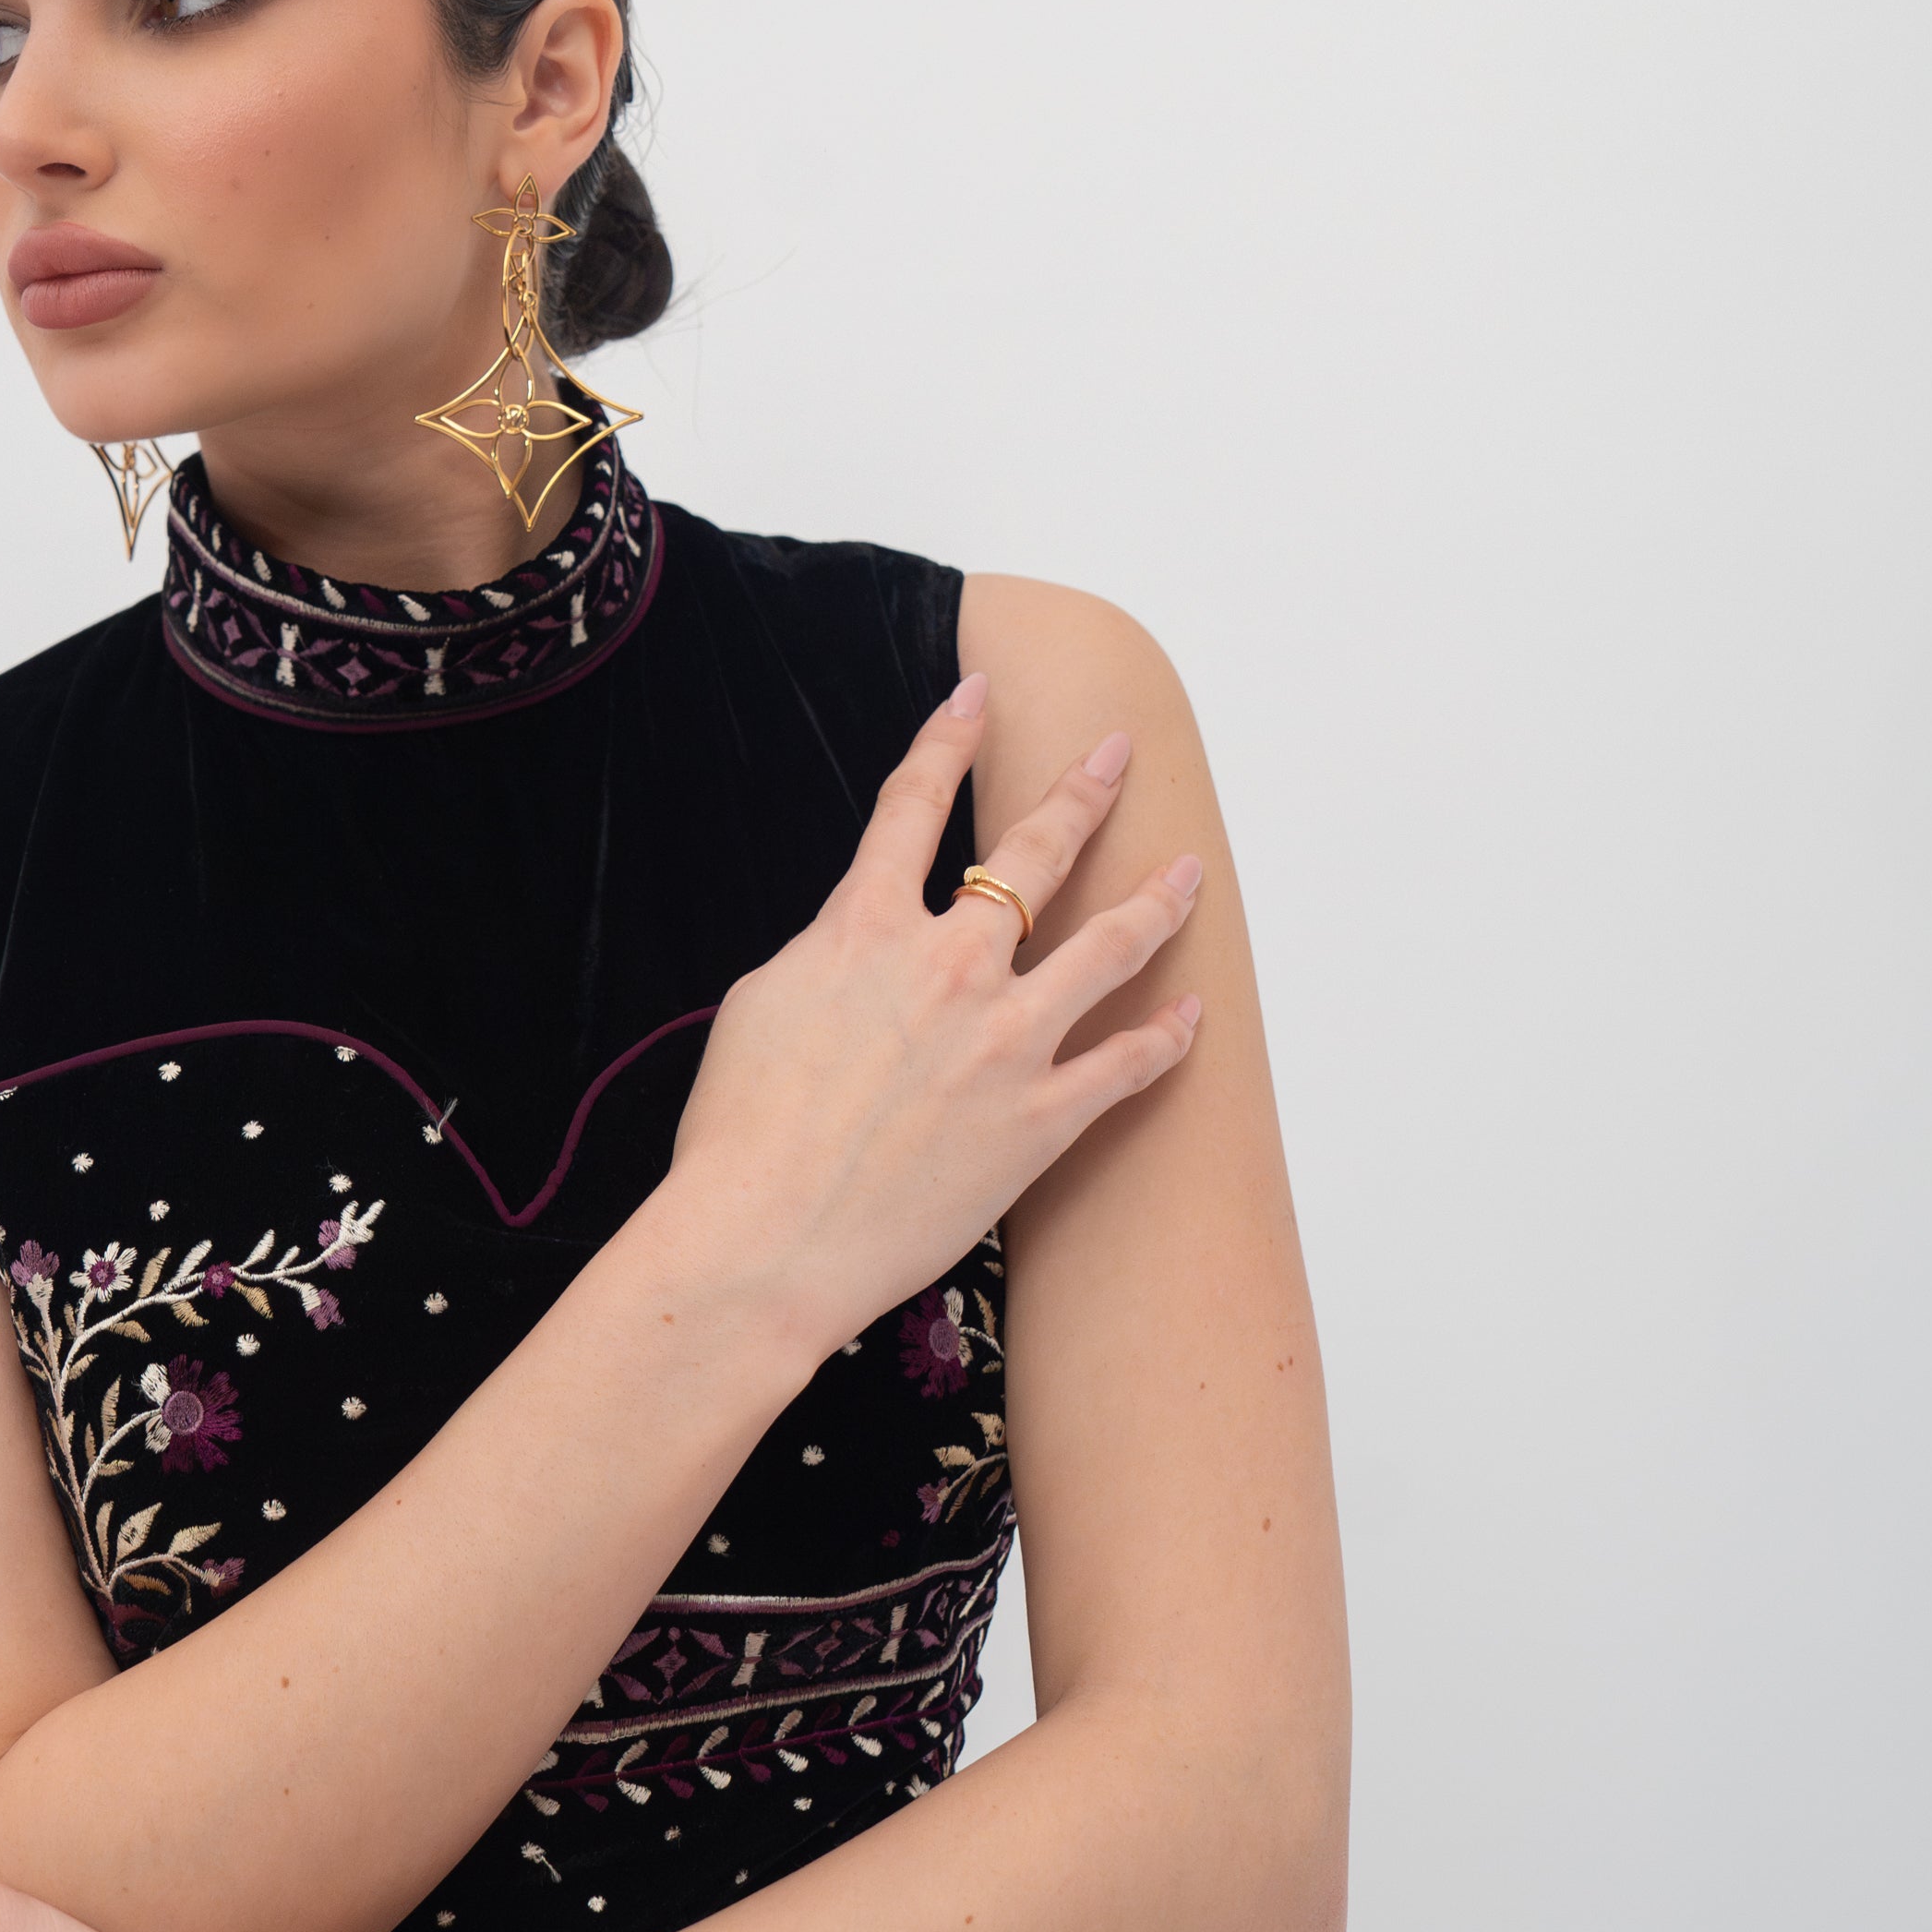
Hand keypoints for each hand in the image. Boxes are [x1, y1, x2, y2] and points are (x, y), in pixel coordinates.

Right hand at [664, 677, 1202, 1363]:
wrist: (765, 1238)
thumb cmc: (738, 1136)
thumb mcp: (759, 1007)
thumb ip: (827, 958)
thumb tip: (860, 948)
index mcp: (864, 930)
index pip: (914, 806)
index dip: (947, 739)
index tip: (979, 693)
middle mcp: (950, 966)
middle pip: (1034, 855)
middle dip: (1081, 792)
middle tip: (1116, 751)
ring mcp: (1008, 1041)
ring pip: (1108, 947)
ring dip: (1156, 901)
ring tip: (1189, 871)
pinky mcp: (1042, 1119)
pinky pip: (1126, 1064)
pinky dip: (1166, 1038)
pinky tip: (1192, 1015)